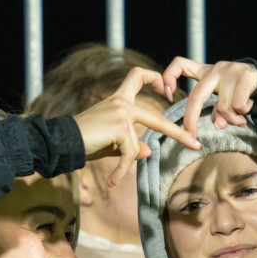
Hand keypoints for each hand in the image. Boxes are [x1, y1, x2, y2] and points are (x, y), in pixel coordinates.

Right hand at [72, 67, 199, 186]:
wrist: (62, 141)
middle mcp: (121, 102)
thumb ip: (130, 144)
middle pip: (157, 116)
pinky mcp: (119, 126)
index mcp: (119, 99)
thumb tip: (148, 151)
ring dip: (126, 163)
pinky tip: (112, 181)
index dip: (155, 78)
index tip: (166, 90)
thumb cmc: (84, 140)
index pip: (138, 76)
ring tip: (114, 179)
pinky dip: (121, 170)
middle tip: (194, 143)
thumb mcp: (111, 143)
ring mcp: (121, 112)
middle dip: (178, 132)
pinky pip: (129, 153)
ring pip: (138, 143)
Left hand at [162, 57, 256, 139]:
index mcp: (205, 72)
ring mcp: (231, 71)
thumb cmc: (238, 91)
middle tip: (191, 136)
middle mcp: (216, 69)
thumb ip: (216, 111)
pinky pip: (238, 105)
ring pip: (223, 107)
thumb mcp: (223, 98)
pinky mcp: (246, 76)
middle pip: (196, 96)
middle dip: (190, 119)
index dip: (169, 76)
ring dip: (231, 119)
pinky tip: (248, 108)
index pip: (180, 63)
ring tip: (240, 119)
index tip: (167, 94)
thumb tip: (219, 124)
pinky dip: (243, 112)